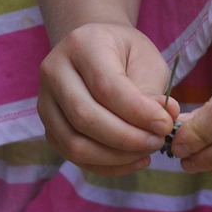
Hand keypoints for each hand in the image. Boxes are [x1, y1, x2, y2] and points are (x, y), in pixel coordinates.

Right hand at [38, 23, 178, 175]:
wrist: (96, 51)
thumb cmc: (126, 55)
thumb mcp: (146, 60)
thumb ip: (153, 91)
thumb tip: (164, 121)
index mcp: (82, 45)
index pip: (106, 87)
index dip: (138, 113)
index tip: (166, 125)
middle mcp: (55, 72)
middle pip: (85, 117)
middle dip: (128, 138)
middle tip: (158, 141)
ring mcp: (46, 102)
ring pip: (75, 143)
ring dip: (117, 157)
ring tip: (147, 151)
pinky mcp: (49, 128)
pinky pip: (74, 157)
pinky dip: (108, 166)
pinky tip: (134, 160)